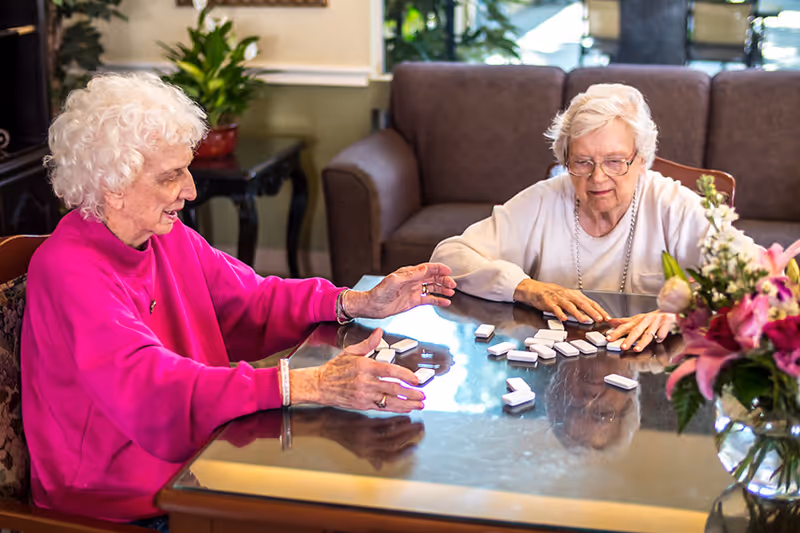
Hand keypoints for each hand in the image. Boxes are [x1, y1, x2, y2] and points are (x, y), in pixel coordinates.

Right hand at [290, 329, 424, 412]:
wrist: (319, 384)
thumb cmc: (335, 368)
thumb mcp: (351, 351)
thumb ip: (368, 343)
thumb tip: (380, 332)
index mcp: (365, 366)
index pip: (390, 371)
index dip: (405, 375)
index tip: (416, 379)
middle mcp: (366, 382)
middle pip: (393, 388)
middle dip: (411, 392)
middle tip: (423, 394)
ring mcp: (364, 395)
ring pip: (389, 400)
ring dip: (407, 403)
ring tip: (419, 404)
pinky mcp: (361, 404)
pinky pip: (382, 407)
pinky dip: (395, 408)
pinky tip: (405, 408)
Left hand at [318, 410, 423, 469]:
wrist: (325, 423)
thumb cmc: (341, 434)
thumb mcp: (355, 448)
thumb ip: (369, 456)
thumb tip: (378, 465)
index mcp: (366, 454)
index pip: (389, 457)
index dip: (404, 454)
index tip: (415, 447)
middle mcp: (367, 447)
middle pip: (394, 445)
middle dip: (409, 438)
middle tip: (421, 430)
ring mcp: (365, 436)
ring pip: (392, 434)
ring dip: (407, 428)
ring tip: (416, 422)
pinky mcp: (364, 424)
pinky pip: (385, 423)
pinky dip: (397, 420)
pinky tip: (404, 415)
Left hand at [344, 263, 456, 318]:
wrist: (372, 306)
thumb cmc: (379, 292)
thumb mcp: (394, 281)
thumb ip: (410, 275)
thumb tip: (425, 268)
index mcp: (409, 273)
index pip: (427, 268)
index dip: (439, 269)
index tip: (449, 271)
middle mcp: (413, 281)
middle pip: (433, 278)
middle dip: (444, 280)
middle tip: (452, 284)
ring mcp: (414, 291)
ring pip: (432, 288)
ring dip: (442, 289)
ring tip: (451, 292)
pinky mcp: (413, 301)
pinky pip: (428, 299)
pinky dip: (438, 300)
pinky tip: (445, 302)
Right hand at [513, 279, 609, 322]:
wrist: (536, 289)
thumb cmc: (554, 295)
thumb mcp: (568, 299)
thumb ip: (579, 306)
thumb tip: (592, 315)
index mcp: (575, 295)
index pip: (590, 303)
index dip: (599, 310)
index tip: (607, 318)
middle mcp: (569, 296)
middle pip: (583, 303)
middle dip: (592, 312)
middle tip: (600, 319)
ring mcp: (559, 299)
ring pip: (570, 306)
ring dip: (578, 314)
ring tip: (585, 320)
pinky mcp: (549, 302)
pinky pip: (555, 309)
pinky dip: (560, 314)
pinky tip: (563, 319)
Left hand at [607, 311, 675, 351]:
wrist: (668, 309)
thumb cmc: (651, 317)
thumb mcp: (637, 319)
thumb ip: (624, 321)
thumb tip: (610, 321)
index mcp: (637, 320)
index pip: (625, 326)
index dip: (616, 333)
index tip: (609, 339)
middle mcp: (645, 320)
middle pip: (636, 331)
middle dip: (629, 339)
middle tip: (622, 347)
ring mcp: (656, 322)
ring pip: (648, 334)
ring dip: (642, 342)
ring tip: (636, 349)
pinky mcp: (666, 323)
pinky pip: (662, 333)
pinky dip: (660, 337)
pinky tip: (658, 341)